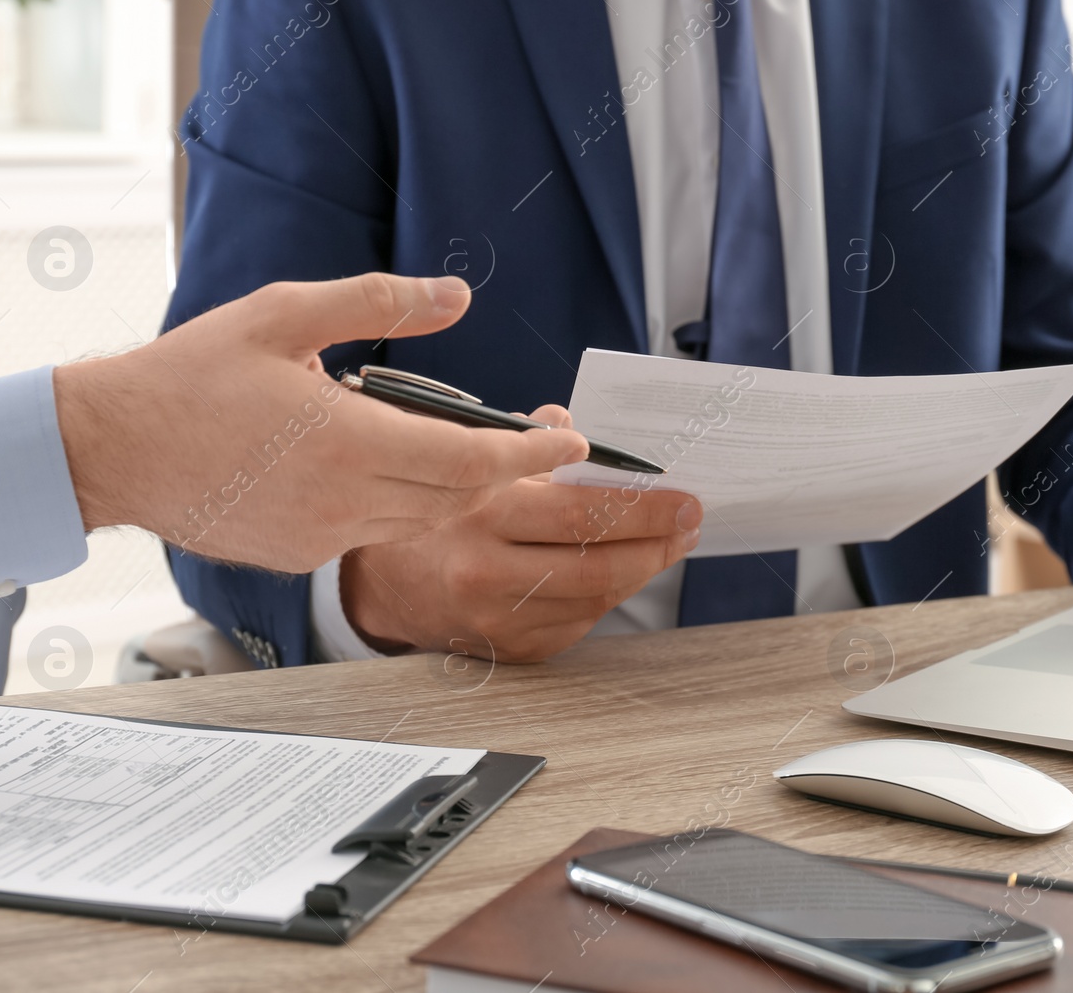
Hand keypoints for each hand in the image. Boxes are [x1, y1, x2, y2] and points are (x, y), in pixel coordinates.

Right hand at [53, 274, 587, 571]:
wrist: (111, 448)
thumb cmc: (193, 374)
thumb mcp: (286, 312)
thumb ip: (379, 301)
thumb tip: (457, 295)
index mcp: (349, 441)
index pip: (472, 460)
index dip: (532, 455)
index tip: (574, 444)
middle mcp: (345, 501)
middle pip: (458, 497)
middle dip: (508, 473)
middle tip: (541, 445)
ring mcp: (321, 537)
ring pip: (419, 520)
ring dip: (453, 490)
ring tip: (469, 451)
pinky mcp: (298, 556)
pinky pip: (373, 534)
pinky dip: (398, 506)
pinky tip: (383, 470)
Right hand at [341, 414, 701, 662]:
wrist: (382, 582)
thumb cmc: (436, 510)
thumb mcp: (470, 460)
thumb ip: (527, 439)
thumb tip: (578, 422)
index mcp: (480, 514)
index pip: (580, 514)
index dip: (642, 508)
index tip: (683, 498)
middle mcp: (486, 572)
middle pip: (597, 565)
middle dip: (658, 543)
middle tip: (690, 522)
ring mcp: (498, 620)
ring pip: (594, 599)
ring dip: (641, 570)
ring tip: (668, 543)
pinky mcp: (509, 650)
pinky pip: (577, 623)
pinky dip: (606, 596)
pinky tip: (623, 571)